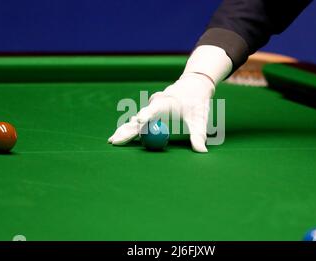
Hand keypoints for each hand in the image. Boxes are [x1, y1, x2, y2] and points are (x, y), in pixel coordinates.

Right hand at [108, 45, 232, 152]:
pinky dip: (129, 129)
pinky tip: (119, 136)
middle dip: (127, 130)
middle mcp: (154, 104)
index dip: (146, 116)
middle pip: (138, 119)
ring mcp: (150, 108)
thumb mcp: (199, 118)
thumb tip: (202, 151)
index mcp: (166, 102)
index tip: (138, 121)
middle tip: (117, 141)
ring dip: (125, 130)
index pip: (154, 110)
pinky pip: (138, 122)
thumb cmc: (196, 101)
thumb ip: (198, 134)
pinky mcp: (150, 112)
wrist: (193, 86)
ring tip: (114, 140)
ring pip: (135, 121)